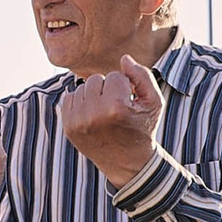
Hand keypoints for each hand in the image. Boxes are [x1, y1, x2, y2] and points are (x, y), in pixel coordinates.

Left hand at [59, 54, 162, 189]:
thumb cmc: (142, 128)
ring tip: (105, 111)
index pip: (116, 75)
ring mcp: (78, 123)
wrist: (127, 162)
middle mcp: (93, 115)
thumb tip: (124, 58)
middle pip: (95, 79)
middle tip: (116, 106)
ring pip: (81, 88)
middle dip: (107, 88)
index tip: (129, 102)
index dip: (126, 86)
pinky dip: (81, 102)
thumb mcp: (153, 102)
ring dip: (94, 94)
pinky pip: (69, 98)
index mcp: (116, 108)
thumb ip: (142, 76)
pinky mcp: (68, 128)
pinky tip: (93, 114)